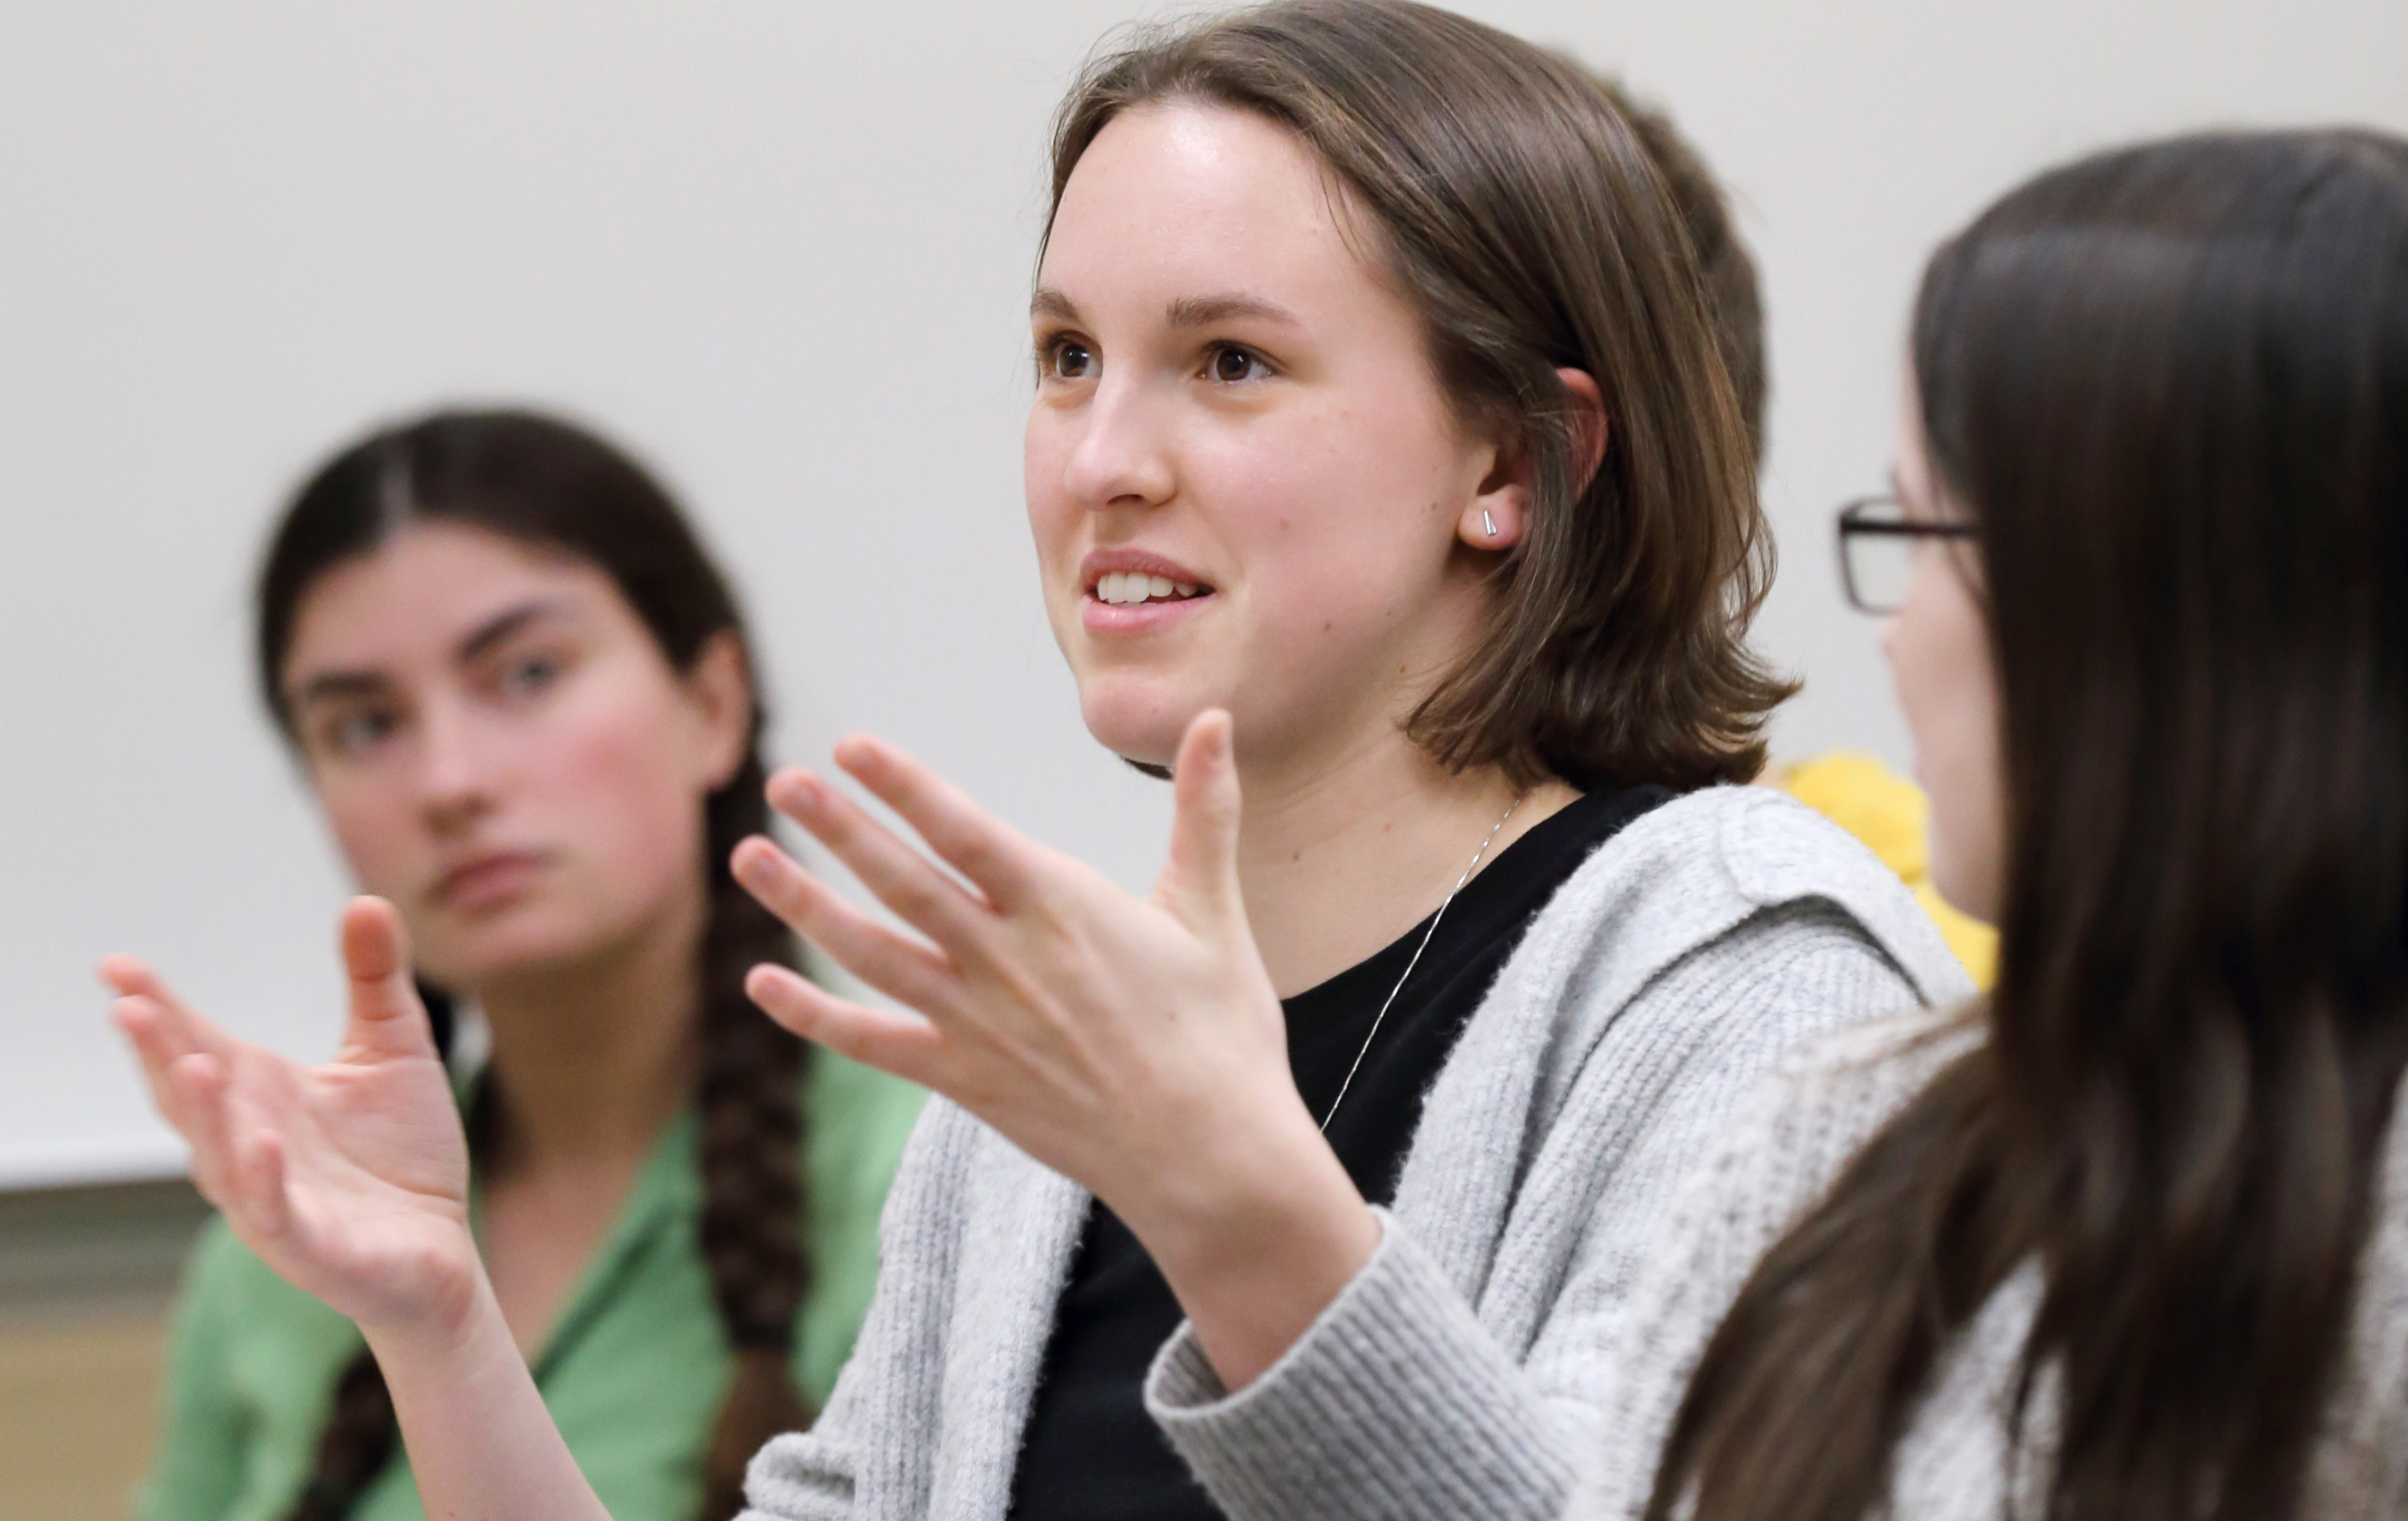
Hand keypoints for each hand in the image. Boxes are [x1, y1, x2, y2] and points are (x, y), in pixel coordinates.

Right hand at [104, 898, 479, 1337]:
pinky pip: (277, 1214)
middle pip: (190, 1095)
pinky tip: (263, 1142)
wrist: (443, 1242)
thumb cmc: (405, 1150)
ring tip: (191, 1065)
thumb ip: (375, 978)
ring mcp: (271, 1199)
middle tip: (129, 1006)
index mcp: (261, 1093)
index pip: (196, 1043)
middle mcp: (249, 1144)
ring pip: (220, 1157)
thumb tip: (364, 899)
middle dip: (158, 1054)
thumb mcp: (395, 1047)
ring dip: (203, 1114)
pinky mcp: (311, 1246)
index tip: (117, 967)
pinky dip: (264, 1181)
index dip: (157, 1008)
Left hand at [732, 710, 1377, 1385]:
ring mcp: (978, 1025)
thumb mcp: (1213, 911)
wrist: (1209, 1159)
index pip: (964, 831)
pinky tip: (761, 984)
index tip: (849, 747)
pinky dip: (814, 1016)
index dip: (904, 786)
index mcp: (1064, 908)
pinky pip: (873, 1044)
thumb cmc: (1221, 1033)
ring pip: (872, 954)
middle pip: (903, 883)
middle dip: (838, 829)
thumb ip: (1205, 811)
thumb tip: (1215, 719)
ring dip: (805, 906)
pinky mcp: (965, 1081)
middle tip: (780, 782)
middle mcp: (1007, 961)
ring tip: (749, 858)